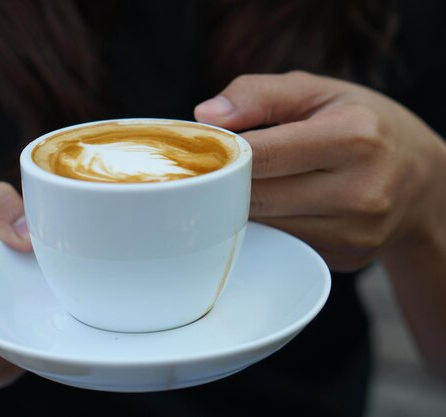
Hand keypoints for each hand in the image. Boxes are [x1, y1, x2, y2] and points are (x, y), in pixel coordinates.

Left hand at [195, 71, 445, 271]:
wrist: (421, 180)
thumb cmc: (365, 125)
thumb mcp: (319, 91)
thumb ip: (259, 94)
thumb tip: (206, 117)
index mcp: (354, 137)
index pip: (261, 155)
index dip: (222, 154)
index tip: (203, 150)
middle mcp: (360, 192)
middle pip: (257, 196)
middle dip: (228, 181)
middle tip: (215, 167)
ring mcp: (355, 233)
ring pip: (265, 225)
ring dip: (245, 205)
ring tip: (251, 182)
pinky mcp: (345, 258)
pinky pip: (283, 242)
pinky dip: (270, 224)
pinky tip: (280, 204)